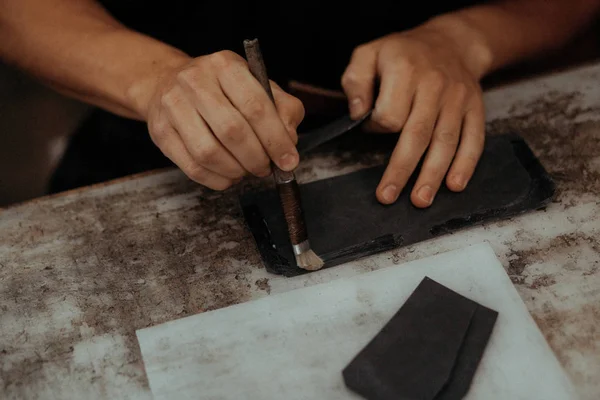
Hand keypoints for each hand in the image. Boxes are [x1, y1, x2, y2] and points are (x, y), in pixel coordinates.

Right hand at [144, 50, 303, 189]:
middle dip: (256, 158)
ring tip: (246, 170)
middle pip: (232, 131)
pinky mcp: (161, 131)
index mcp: (225, 65)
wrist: (168, 82)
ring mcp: (173, 105)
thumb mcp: (258, 86)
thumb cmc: (222, 89)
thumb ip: (283, 110)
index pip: (256, 106)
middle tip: (266, 168)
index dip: (276, 139)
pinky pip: (192, 167)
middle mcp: (195, 81)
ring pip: (209, 153)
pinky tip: (228, 175)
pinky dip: (217, 179)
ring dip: (236, 170)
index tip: (288, 160)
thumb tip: (288, 141)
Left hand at [341, 25, 485, 207]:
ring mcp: (457, 98)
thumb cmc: (403, 53)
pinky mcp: (474, 109)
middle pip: (416, 134)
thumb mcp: (369, 54)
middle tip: (387, 196)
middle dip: (401, 170)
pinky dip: (465, 164)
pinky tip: (455, 185)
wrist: (451, 42)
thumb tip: (357, 114)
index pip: (389, 114)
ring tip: (421, 200)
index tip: (371, 127)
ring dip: (432, 174)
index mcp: (405, 70)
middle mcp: (434, 85)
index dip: (376, 128)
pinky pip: (473, 139)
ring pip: (445, 141)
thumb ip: (356, 82)